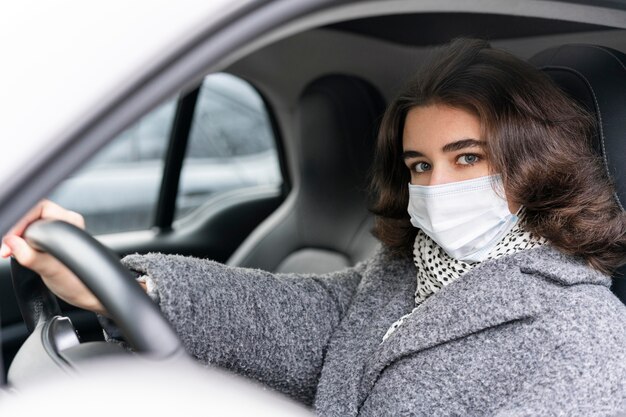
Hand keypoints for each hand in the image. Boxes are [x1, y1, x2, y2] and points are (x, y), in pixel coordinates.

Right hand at [0, 200, 107, 315]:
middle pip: (30, 217)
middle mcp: (66, 222)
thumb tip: (11, 243)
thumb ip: (30, 256)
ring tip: (10, 252)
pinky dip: (21, 244)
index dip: (19, 223)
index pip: (37, 209)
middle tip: (6, 249)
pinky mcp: (53, 241)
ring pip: (29, 227)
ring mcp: (60, 231)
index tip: (8, 240)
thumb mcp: (50, 271)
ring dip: (17, 239)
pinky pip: (31, 235)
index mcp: (70, 222)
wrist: (89, 295)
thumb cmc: (79, 283)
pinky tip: (17, 253)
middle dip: (15, 232)